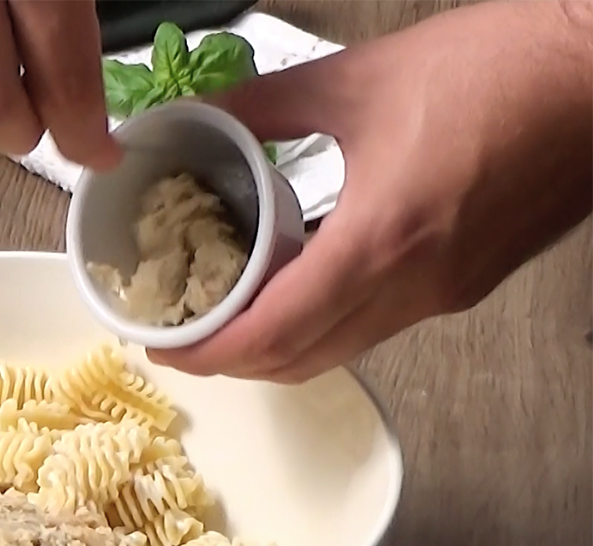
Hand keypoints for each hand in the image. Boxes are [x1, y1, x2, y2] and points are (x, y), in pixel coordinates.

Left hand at [150, 0, 592, 383]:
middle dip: (232, 363)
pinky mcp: (465, 286)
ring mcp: (445, 294)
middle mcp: (415, 287)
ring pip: (340, 351)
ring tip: (226, 318)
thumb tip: (194, 118)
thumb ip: (261, 105)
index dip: (209, 354)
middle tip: (183, 338)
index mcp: (381, 240)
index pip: (275, 333)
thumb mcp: (356, 78)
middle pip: (302, 360)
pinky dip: (323, 325)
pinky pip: (375, 327)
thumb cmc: (497, 67)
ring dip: (277, 350)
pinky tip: (295, 290)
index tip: (162, 346)